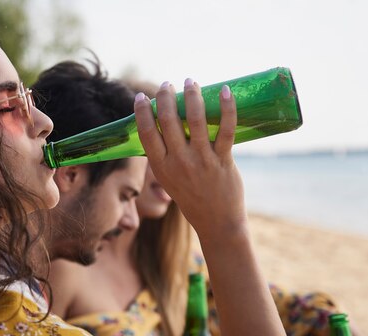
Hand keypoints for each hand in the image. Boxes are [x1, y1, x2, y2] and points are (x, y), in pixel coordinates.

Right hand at [134, 80, 245, 242]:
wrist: (216, 222)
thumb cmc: (191, 197)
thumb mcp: (169, 179)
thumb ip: (165, 155)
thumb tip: (166, 122)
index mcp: (161, 168)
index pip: (146, 133)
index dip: (141, 112)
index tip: (141, 97)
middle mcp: (179, 162)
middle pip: (168, 121)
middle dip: (165, 97)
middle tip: (168, 84)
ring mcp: (201, 161)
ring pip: (195, 119)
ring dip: (192, 95)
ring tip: (191, 82)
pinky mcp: (223, 160)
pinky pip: (225, 129)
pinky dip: (226, 107)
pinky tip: (225, 90)